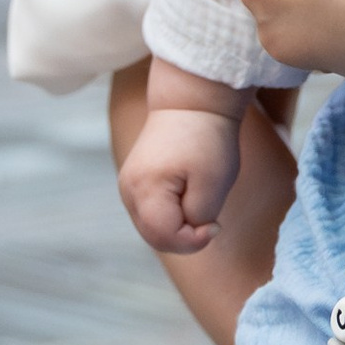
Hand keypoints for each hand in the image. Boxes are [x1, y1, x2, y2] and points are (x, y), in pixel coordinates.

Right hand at [118, 107, 243, 254]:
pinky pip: (150, 214)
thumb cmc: (207, 139)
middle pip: (155, 237)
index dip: (194, 241)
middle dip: (185, 237)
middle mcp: (128, 190)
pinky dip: (170, 215)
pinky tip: (187, 197)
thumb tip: (190, 233)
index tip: (216, 224)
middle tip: (210, 218)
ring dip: (177, 226)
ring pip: (151, 228)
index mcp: (145, 189)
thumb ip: (199, 218)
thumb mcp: (213, 183)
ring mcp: (127, 185)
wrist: (192, 103)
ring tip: (198, 201)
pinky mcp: (133, 181)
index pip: (165, 238)